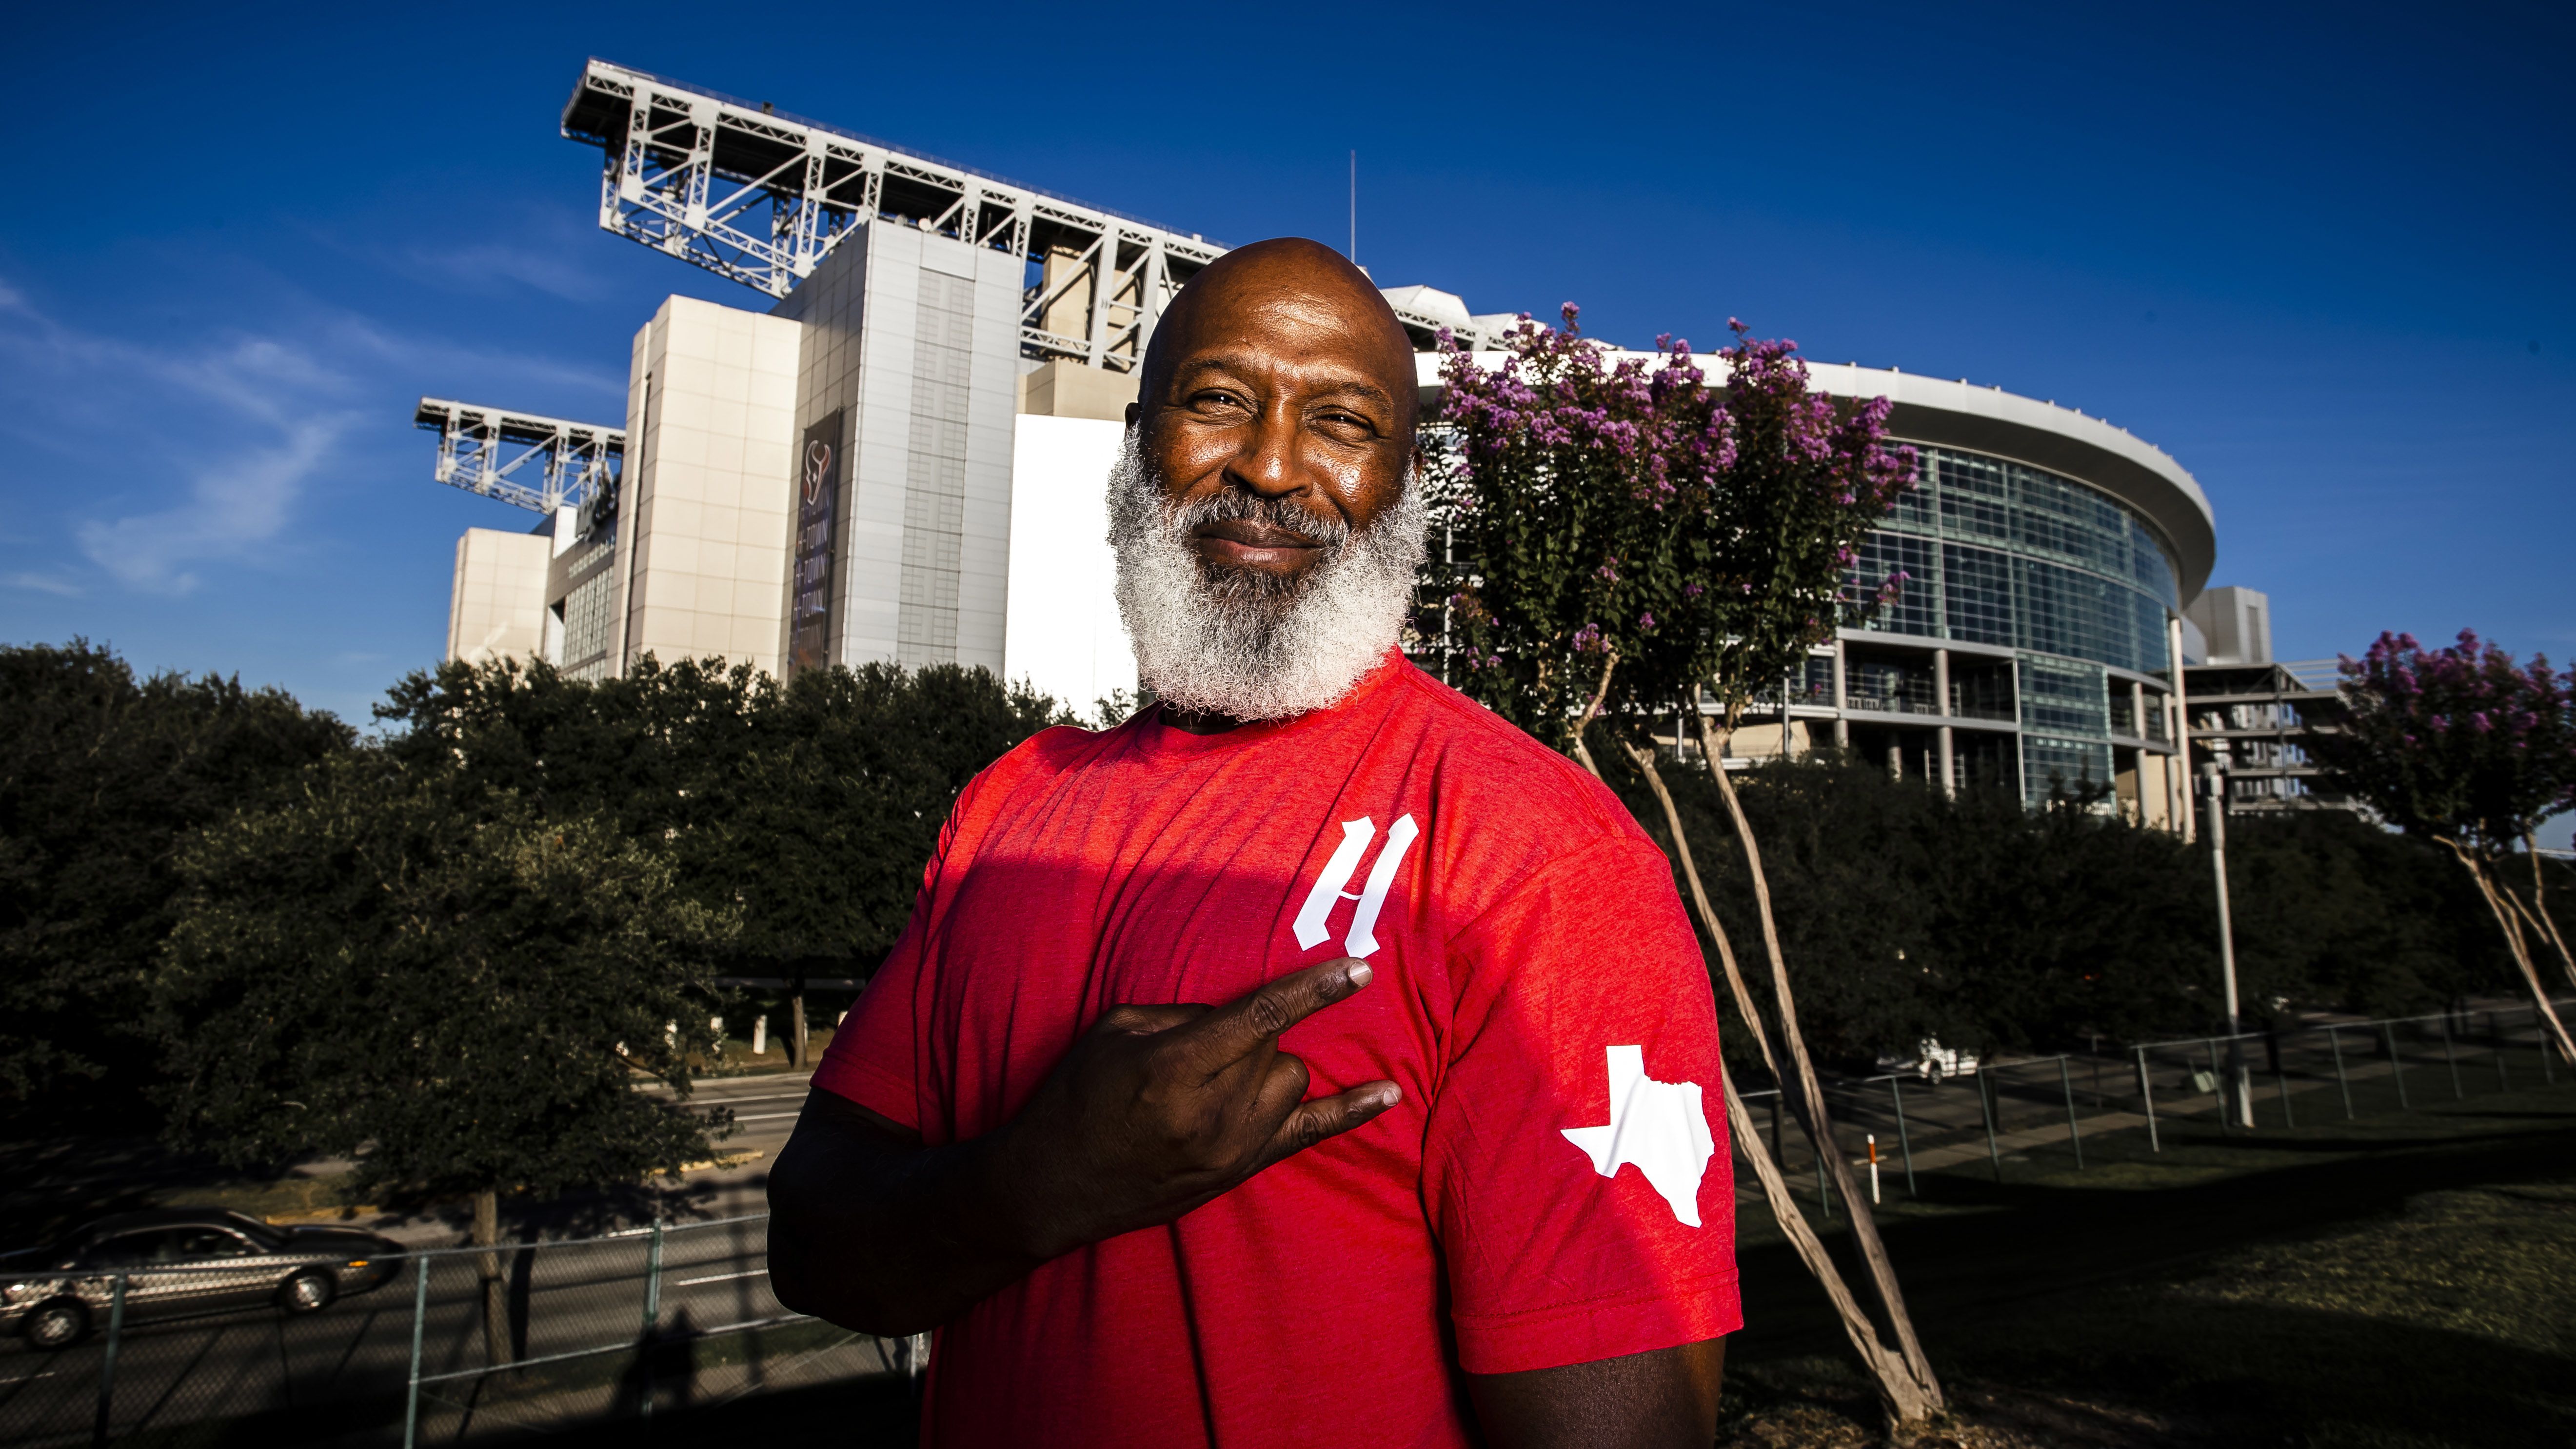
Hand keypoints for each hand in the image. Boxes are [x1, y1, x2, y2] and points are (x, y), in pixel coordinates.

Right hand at [993, 957, 1400, 1257]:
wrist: (1052, 1185)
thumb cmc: (1077, 1098)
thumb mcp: (1115, 1032)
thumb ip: (1185, 1015)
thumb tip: (1239, 1013)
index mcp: (1176, 1069)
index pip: (1262, 1018)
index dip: (1315, 990)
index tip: (1360, 968)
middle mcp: (1212, 1114)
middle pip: (1277, 1050)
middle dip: (1252, 1036)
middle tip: (1205, 1050)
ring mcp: (1231, 1149)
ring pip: (1292, 1082)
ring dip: (1267, 1067)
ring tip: (1217, 1080)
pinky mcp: (1239, 1172)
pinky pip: (1311, 1136)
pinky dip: (1351, 1111)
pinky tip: (1387, 1093)